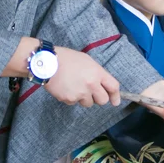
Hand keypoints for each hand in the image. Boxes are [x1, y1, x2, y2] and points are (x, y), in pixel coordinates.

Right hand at [1, 39, 119, 106]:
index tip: (115, 101)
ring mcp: (80, 93)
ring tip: (75, 86)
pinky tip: (66, 88)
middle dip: (98, 98)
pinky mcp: (69, 99)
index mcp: (97, 73)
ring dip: (84, 98)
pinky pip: (74, 103)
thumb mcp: (87, 61)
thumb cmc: (67, 59)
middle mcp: (91, 85)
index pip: (113, 87)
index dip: (116, 96)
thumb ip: (97, 74)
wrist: (48, 62)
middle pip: (102, 100)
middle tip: (91, 93)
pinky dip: (71, 98)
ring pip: (88, 103)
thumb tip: (103, 85)